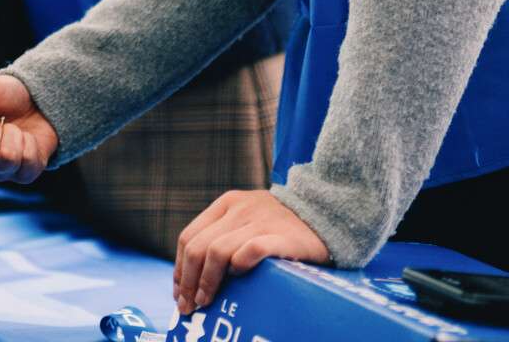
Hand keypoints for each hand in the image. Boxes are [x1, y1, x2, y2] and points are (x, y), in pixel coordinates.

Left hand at [173, 189, 328, 315]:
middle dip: (187, 280)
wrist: (330, 212)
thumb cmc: (286, 224)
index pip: (189, 236)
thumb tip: (196, 276)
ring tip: (206, 301)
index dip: (179, 267)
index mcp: (227, 204)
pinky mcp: (281, 235)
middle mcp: (239, 209)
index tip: (179, 291)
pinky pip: (250, 251)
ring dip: (206, 281)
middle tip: (188, 305)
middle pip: (198, 247)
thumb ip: (226, 235)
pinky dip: (239, 266)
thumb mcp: (250, 218)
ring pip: (217, 251)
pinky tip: (237, 277)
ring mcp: (259, 220)